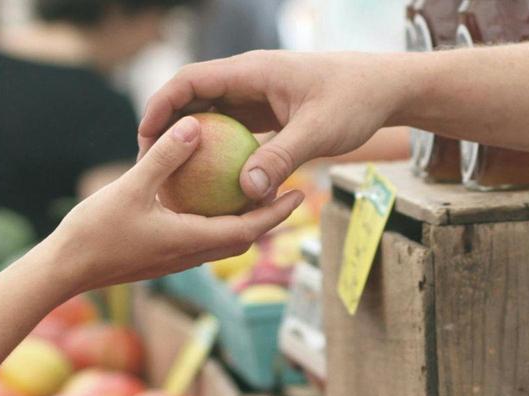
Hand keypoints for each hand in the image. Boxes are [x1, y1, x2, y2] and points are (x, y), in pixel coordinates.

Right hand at [47, 116, 303, 296]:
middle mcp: (191, 255)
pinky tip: (207, 199)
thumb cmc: (95, 232)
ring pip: (222, 241)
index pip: (249, 230)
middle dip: (268, 218)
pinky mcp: (163, 257)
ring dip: (243, 222)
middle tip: (287, 190)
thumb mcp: (131, 187)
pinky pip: (200, 239)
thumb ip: (164, 158)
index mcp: (192, 241)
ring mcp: (177, 259)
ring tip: (255, 193)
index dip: (277, 213)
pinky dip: (215, 222)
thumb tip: (195, 125)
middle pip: (243, 238)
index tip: (299, 194)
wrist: (66, 270)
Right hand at [138, 51, 406, 201]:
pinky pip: (234, 132)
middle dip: (168, 128)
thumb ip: (281, 159)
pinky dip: (220, 153)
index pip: (191, 81)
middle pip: (194, 99)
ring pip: (212, 117)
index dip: (162, 106)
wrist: (384, 89)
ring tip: (173, 177)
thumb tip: (246, 191)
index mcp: (252, 72)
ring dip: (192, 143)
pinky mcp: (269, 114)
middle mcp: (249, 80)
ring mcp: (258, 97)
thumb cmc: (354, 101)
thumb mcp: (318, 132)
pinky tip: (213, 184)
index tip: (145, 137)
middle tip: (150, 164)